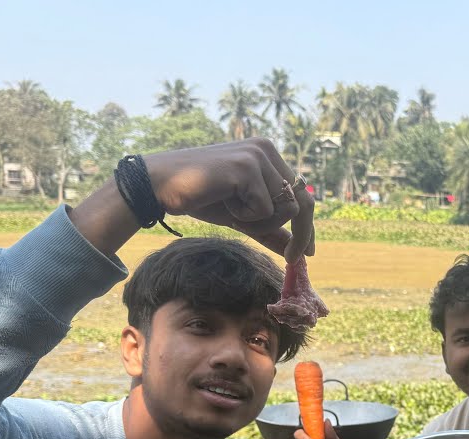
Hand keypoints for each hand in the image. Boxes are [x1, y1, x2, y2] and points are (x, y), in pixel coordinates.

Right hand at [142, 139, 314, 258]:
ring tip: (232, 212)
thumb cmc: (200, 197)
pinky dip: (245, 217)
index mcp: (268, 155)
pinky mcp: (247, 168)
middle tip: (292, 258)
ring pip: (284, 209)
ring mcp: (258, 156)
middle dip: (298, 234)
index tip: (305, 253)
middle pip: (301, 201)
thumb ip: (270, 229)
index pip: (301, 193)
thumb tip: (297, 250)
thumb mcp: (242, 217)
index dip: (306, 225)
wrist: (161, 186)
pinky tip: (223, 202)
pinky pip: (264, 210)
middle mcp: (267, 150)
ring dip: (260, 224)